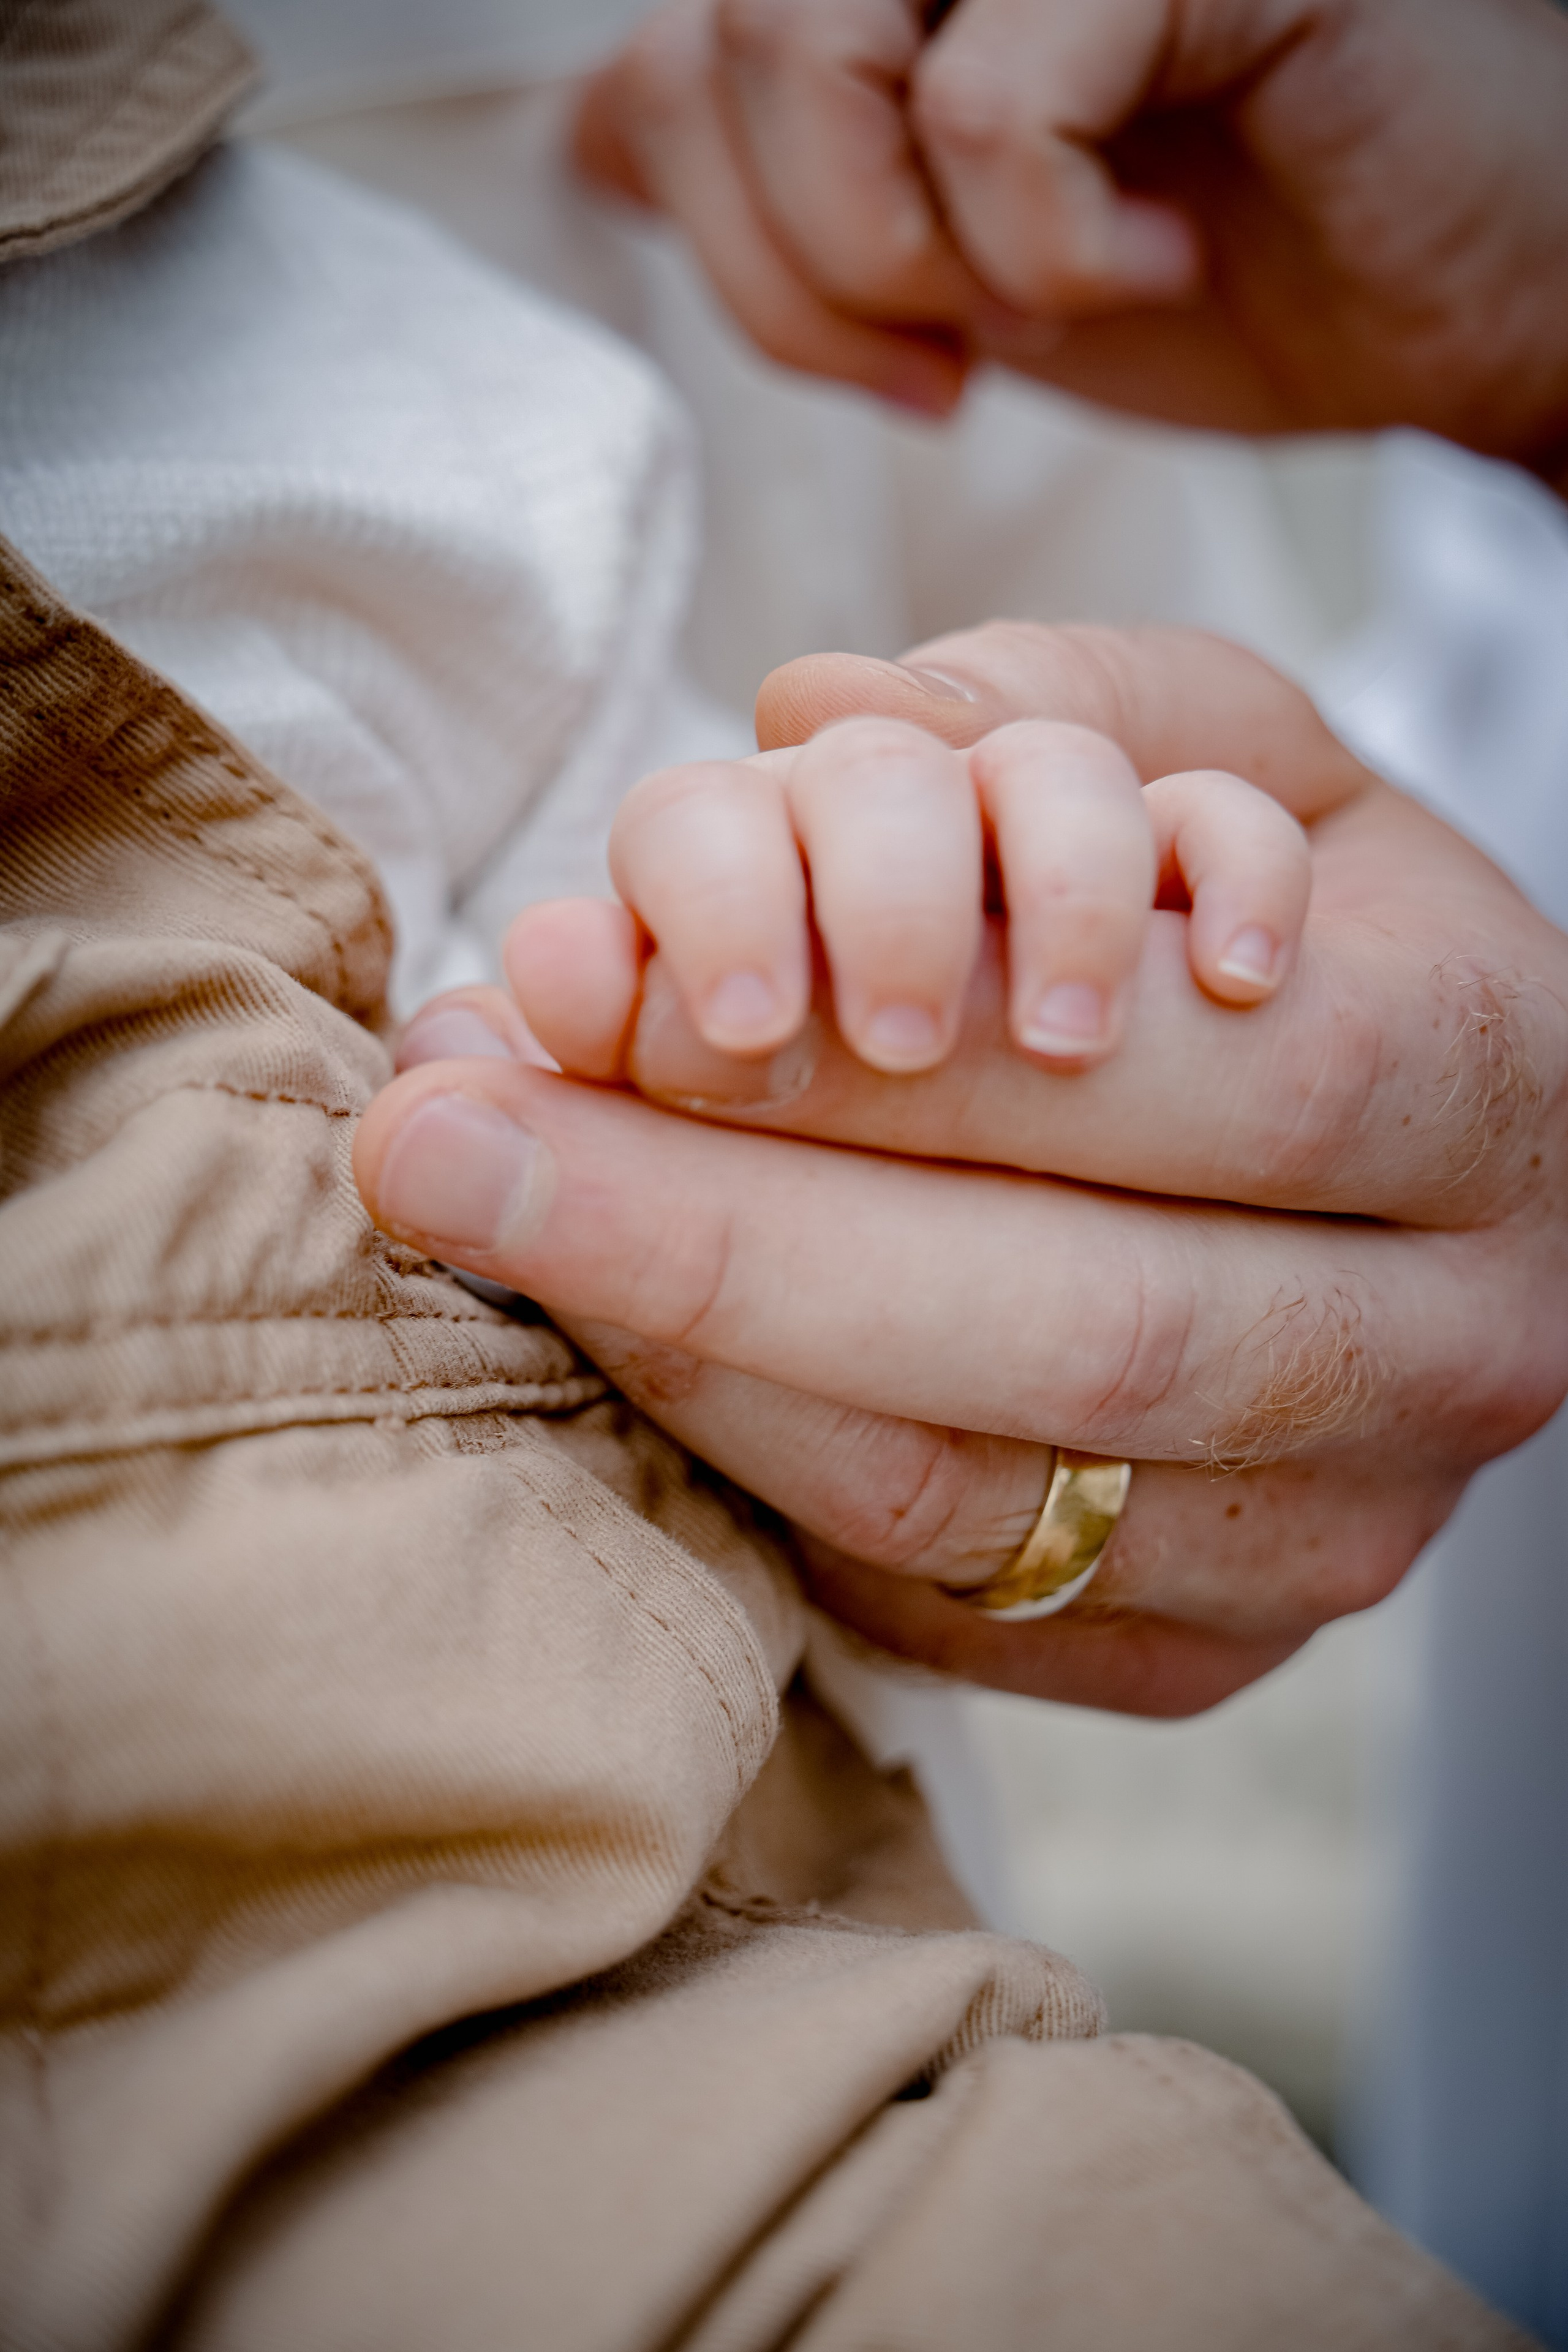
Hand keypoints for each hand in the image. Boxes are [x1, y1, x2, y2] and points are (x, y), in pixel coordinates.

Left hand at [354, 626, 1567, 1714]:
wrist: (1423, 1192)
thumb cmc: (1309, 938)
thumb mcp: (1235, 751)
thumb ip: (1043, 703)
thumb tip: (797, 720)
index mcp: (1498, 1102)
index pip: (1201, 1092)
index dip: (898, 1056)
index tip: (593, 992)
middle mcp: (1452, 1355)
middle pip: (1075, 1327)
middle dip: (722, 1236)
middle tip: (439, 1142)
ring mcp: (1330, 1541)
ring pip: (973, 1500)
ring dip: (686, 1362)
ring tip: (464, 1226)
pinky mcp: (1198, 1657)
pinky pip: (930, 1601)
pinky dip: (736, 1466)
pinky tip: (594, 1333)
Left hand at [576, 0, 1567, 467]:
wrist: (1442, 303)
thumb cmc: (1221, 267)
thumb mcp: (950, 261)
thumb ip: (778, 182)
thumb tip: (595, 137)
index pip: (664, 75)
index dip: (734, 254)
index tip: (886, 361)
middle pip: (713, 54)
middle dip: (806, 276)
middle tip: (950, 362)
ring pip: (809, 46)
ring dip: (909, 254)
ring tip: (1046, 301)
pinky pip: (985, 105)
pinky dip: (1049, 252)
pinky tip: (1153, 261)